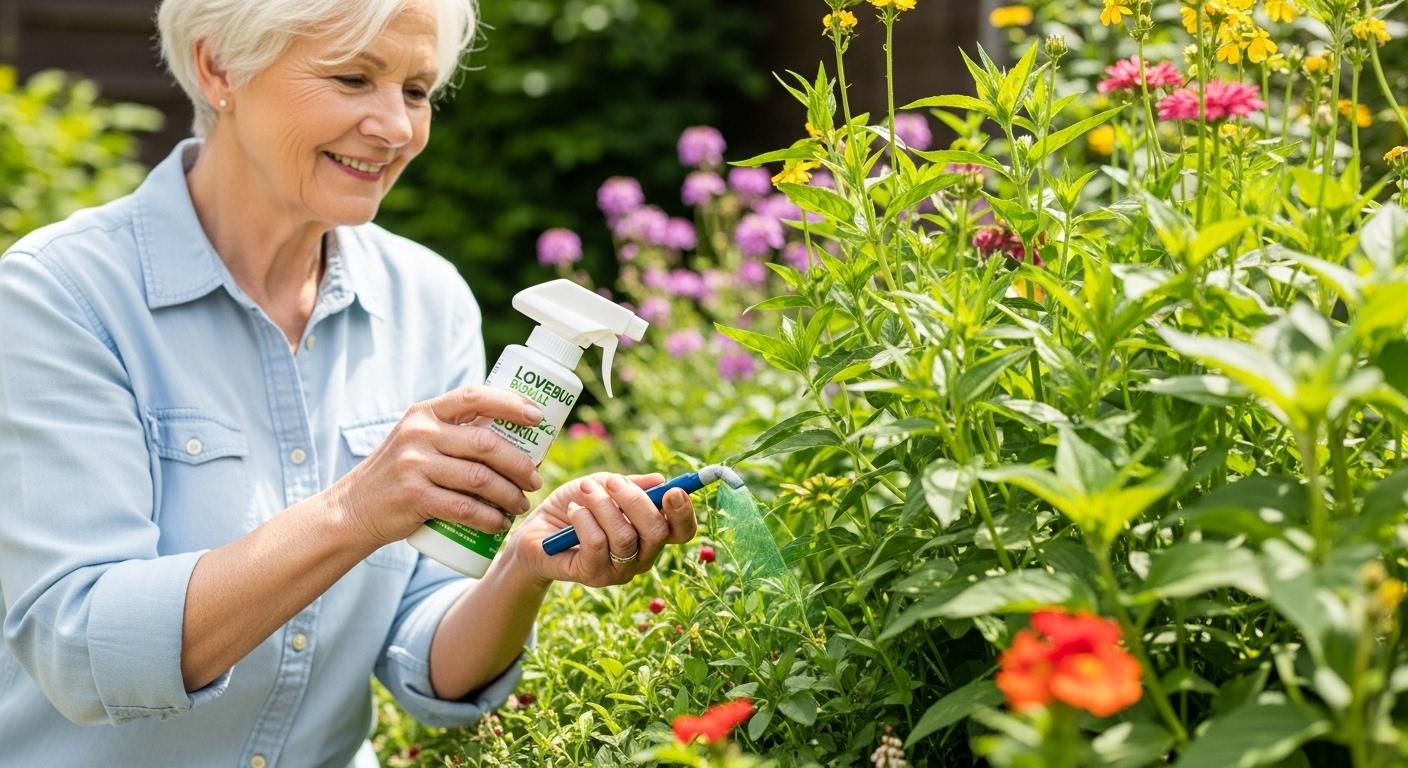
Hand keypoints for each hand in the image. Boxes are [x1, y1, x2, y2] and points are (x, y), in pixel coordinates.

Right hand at [325, 386, 545, 546]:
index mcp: (425, 413)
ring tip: (521, 504)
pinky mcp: (413, 497)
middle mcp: (419, 433)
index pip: (474, 396)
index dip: (511, 404)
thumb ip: (454, 432)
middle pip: (485, 443)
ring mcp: (414, 465)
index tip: (538, 417)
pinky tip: (500, 523)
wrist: (353, 509)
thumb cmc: (400, 474)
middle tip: (534, 480)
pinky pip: (465, 508)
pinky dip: (490, 518)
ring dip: (509, 495)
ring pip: (480, 478)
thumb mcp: (418, 440)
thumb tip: (516, 434)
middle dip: (519, 463)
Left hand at [507, 472, 697, 586]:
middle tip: (611, 481)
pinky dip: (583, 519)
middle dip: (635, 500)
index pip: (682, 531)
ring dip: (603, 505)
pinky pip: (596, 544)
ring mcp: (619, 570)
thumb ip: (631, 485)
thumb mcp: (603, 487)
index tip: (673, 490)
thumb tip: (659, 480)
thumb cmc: (575, 507)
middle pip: (657, 533)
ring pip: (625, 537)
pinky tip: (573, 510)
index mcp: (651, 534)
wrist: (535, 533)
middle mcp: (641, 557)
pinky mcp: (592, 575)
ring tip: (585, 491)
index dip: (683, 512)